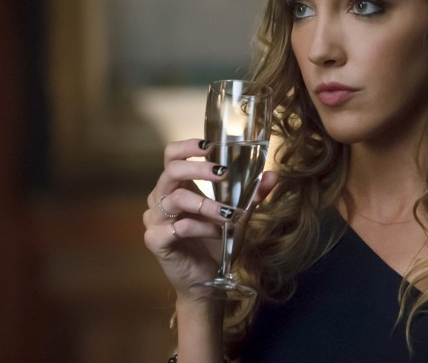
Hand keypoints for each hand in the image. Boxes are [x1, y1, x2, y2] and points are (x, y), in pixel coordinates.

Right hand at [143, 138, 276, 300]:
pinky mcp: (155, 240)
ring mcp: (155, 219)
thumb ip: (253, 195)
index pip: (172, 156)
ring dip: (207, 205)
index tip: (210, 146)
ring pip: (176, 199)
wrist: (207, 280)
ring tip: (228, 214)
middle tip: (223, 173)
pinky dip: (202, 228)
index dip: (187, 146)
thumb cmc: (217, 244)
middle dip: (199, 169)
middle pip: (171, 171)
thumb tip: (272, 175)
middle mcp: (161, 199)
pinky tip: (216, 233)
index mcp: (177, 187)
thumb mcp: (238, 216)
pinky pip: (179, 227)